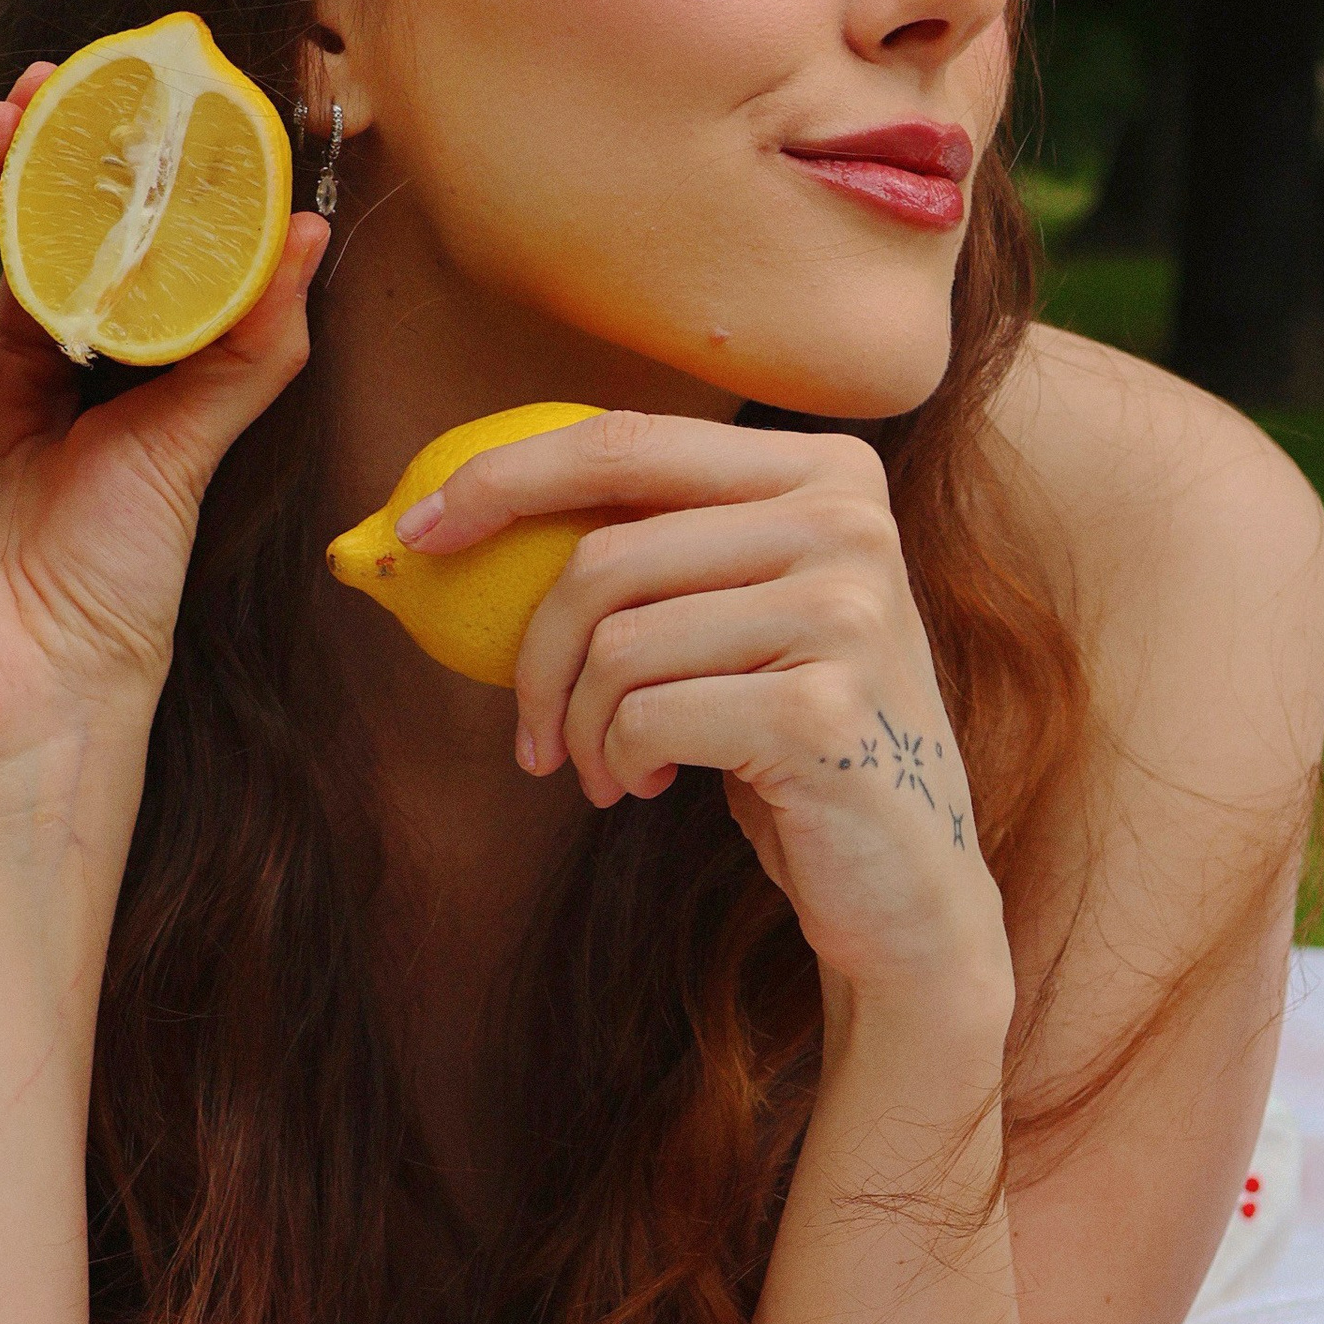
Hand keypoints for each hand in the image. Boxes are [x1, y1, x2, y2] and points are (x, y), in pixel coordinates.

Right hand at [0, 74, 327, 799]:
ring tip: (16, 125)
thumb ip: (244, 347)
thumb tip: (311, 242)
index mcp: (18, 382)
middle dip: (3, 149)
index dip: (64, 173)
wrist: (47, 718)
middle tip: (62, 86)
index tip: (119, 103)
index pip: (29, 247)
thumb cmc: (106, 606)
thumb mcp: (188, 449)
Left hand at [410, 410, 1015, 1008]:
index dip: (505, 477)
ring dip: (582, 725)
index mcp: (829, 467)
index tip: (418, 532)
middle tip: (530, 731)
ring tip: (606, 767)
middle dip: (533, 654)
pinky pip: (647, 717)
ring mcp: (848, 612)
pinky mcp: (824, 710)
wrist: (904, 882)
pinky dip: (620, 760)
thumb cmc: (792, 736)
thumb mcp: (737, 615)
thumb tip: (450, 504)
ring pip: (619, 645)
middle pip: (607, 553)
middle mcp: (850, 521)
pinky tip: (647, 785)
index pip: (627, 441)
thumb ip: (655, 542)